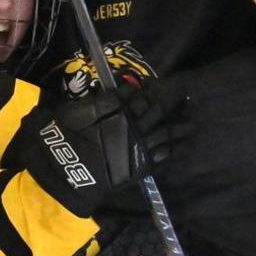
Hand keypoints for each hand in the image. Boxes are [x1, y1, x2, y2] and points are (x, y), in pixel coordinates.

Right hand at [8, 79, 187, 212]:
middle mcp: (133, 124)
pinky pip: (163, 155)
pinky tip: (183, 145)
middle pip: (160, 109)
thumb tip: (122, 92)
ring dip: (181, 126)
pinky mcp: (139, 166)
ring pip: (167, 132)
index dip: (155, 88)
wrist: (62, 170)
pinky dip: (175, 149)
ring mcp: (138, 146)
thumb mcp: (77, 110)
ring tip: (193, 121)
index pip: (142, 94)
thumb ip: (101, 101)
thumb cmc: (63, 137)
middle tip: (187, 94)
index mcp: (117, 108)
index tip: (164, 84)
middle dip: (174, 101)